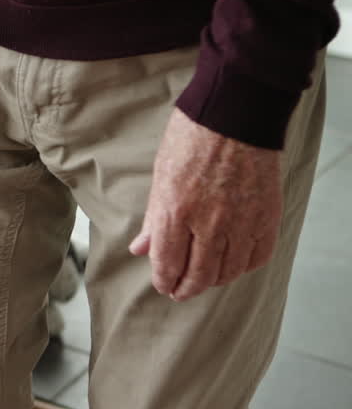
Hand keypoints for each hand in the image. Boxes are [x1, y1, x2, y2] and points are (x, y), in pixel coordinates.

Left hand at [129, 109, 283, 301]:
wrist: (235, 115)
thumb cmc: (192, 138)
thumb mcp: (161, 176)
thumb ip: (154, 219)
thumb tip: (141, 249)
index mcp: (176, 212)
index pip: (168, 263)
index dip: (164, 280)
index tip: (163, 285)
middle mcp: (210, 224)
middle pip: (199, 275)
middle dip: (186, 288)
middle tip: (180, 292)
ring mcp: (242, 222)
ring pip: (229, 271)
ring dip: (214, 280)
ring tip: (204, 279)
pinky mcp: (267, 217)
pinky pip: (257, 257)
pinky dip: (244, 266)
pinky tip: (234, 264)